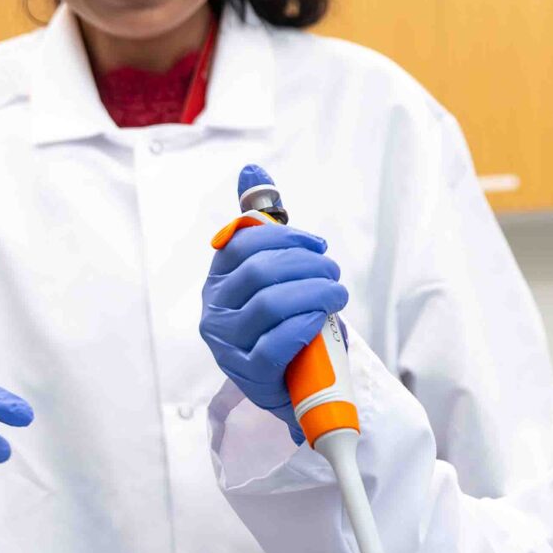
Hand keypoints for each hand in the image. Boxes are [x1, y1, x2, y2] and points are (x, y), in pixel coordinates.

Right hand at [201, 163, 348, 442]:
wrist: (293, 383)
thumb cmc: (284, 322)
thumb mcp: (274, 273)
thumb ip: (262, 223)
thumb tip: (252, 169)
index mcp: (218, 280)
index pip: (243, 243)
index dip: (287, 238)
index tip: (318, 246)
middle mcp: (215, 311)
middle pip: (260, 271)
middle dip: (307, 266)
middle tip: (334, 274)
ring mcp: (228, 346)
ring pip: (270, 304)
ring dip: (315, 293)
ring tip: (336, 294)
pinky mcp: (249, 375)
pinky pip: (275, 344)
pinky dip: (304, 325)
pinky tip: (321, 320)